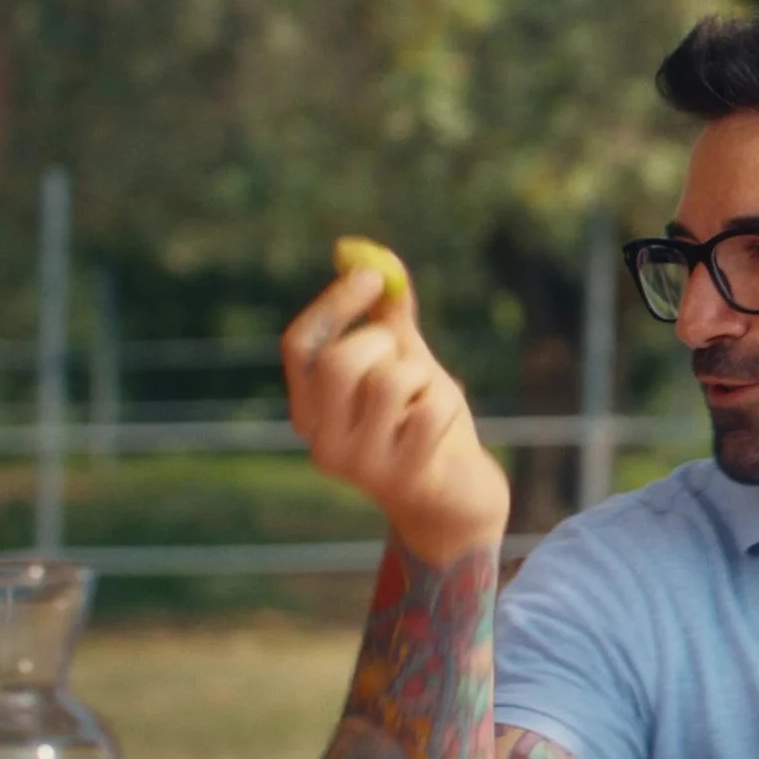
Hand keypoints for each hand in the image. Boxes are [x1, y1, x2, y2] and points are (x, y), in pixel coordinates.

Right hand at [282, 269, 508, 561]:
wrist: (458, 500)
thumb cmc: (425, 426)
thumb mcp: (406, 366)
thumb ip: (388, 318)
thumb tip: (370, 257)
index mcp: (310, 412)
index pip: (299, 347)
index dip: (335, 306)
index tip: (372, 276)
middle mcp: (322, 443)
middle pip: (337, 363)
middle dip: (382, 341)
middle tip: (405, 352)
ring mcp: (360, 468)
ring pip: (387, 381)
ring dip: (422, 374)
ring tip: (430, 396)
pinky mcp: (404, 481)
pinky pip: (429, 410)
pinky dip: (446, 402)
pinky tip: (446, 426)